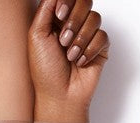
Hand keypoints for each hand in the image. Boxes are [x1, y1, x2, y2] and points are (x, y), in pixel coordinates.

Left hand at [28, 0, 109, 117]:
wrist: (59, 96)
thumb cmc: (45, 72)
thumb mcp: (36, 37)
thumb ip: (45, 9)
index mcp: (55, 21)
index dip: (67, 2)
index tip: (59, 16)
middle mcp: (71, 26)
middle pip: (85, 2)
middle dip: (74, 22)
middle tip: (63, 41)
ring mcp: (86, 37)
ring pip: (95, 18)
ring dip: (80, 39)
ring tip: (70, 56)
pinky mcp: (99, 49)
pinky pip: (103, 36)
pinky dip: (90, 50)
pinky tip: (80, 63)